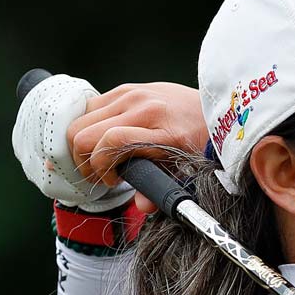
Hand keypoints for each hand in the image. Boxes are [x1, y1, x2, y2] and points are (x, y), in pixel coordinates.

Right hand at [67, 82, 206, 213]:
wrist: (212, 109)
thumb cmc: (198, 138)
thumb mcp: (183, 168)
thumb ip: (158, 187)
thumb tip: (142, 206)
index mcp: (160, 129)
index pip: (111, 142)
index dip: (100, 167)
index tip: (112, 181)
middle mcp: (142, 106)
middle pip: (85, 132)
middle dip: (84, 160)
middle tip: (98, 174)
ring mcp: (132, 93)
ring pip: (82, 119)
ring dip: (83, 143)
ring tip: (99, 158)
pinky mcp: (126, 88)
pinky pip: (91, 107)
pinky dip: (89, 126)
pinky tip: (103, 139)